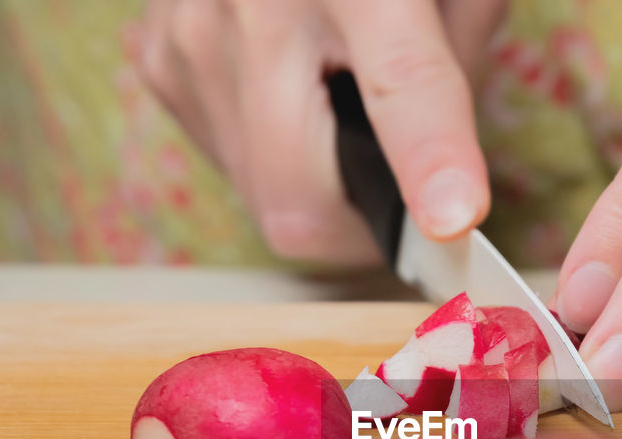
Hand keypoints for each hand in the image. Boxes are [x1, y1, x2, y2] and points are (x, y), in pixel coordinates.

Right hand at [138, 0, 506, 264]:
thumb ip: (462, 56)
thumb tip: (447, 172)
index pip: (401, 82)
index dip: (430, 157)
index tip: (453, 219)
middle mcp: (255, 7)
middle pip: (300, 198)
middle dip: (363, 233)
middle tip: (409, 216)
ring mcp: (190, 40)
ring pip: (262, 196)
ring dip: (320, 195)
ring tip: (345, 124)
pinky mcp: (158, 61)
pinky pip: (230, 161)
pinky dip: (276, 159)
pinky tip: (297, 101)